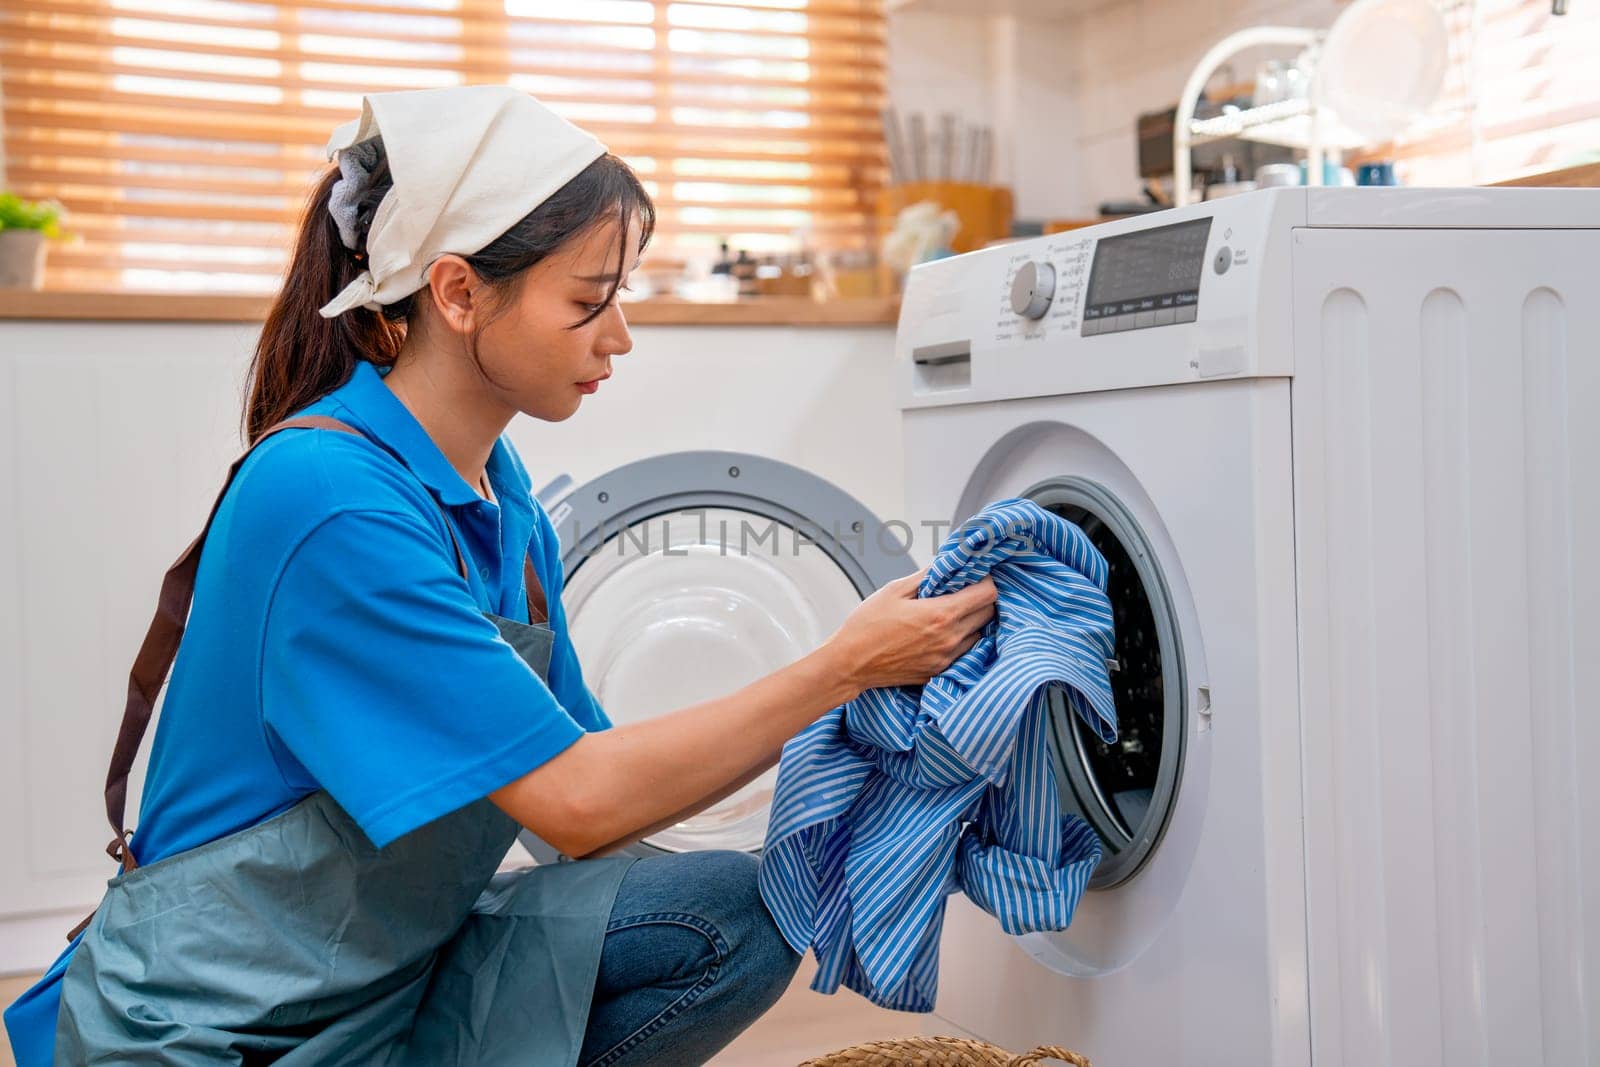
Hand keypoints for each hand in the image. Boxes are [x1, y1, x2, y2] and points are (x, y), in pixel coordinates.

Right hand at [822, 569, 997, 694]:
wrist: (850, 664)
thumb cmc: (866, 626)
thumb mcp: (894, 590)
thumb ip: (925, 576)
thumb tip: (944, 565)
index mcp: (941, 615)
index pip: (987, 595)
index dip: (985, 581)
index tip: (974, 577)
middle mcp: (949, 639)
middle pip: (988, 614)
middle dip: (981, 600)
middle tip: (964, 592)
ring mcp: (946, 659)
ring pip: (979, 635)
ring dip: (972, 622)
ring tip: (952, 613)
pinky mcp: (938, 672)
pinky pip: (963, 653)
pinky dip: (960, 640)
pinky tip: (941, 633)